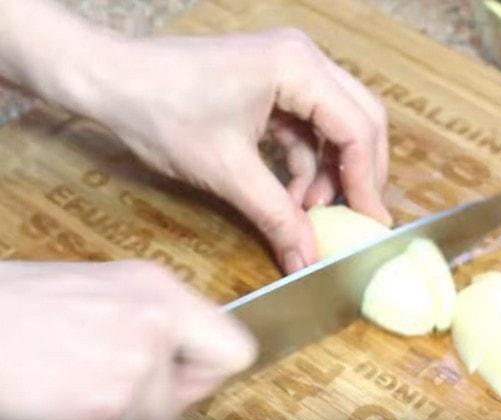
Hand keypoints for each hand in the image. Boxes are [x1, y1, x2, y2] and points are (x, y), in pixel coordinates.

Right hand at [0, 260, 254, 419]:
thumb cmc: (14, 308)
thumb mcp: (97, 293)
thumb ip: (147, 323)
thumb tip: (175, 359)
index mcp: (158, 289)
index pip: (234, 350)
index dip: (203, 372)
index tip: (178, 380)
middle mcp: (158, 320)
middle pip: (196, 393)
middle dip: (158, 400)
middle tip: (107, 387)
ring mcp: (137, 364)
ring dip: (118, 418)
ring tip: (70, 390)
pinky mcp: (107, 405)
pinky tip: (57, 405)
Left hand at [80, 28, 390, 272]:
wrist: (109, 82)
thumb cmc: (160, 111)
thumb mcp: (226, 172)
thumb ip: (277, 216)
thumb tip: (307, 259)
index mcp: (297, 67)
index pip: (357, 128)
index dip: (367, 182)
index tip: (370, 225)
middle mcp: (302, 59)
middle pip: (358, 120)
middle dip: (357, 174)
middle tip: (355, 220)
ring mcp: (288, 69)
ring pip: (335, 126)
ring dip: (329, 172)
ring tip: (310, 213)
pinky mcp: (272, 84)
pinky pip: (306, 127)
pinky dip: (305, 164)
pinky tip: (292, 197)